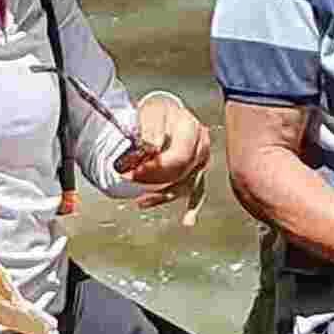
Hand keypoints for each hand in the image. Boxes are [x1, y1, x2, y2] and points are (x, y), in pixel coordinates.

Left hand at [117, 94, 211, 226]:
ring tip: (142, 200)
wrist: (162, 113)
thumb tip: (153, 148)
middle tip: (132, 181)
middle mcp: (201, 142)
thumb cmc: (155, 113)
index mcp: (189, 126)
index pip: (177, 156)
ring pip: (186, 183)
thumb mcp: (149, 113)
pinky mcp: (199, 169)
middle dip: (154, 179)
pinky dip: (192, 206)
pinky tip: (188, 220)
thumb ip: (151, 129)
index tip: (134, 172)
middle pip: (181, 170)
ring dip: (163, 194)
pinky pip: (197, 190)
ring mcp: (202, 157)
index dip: (155, 167)